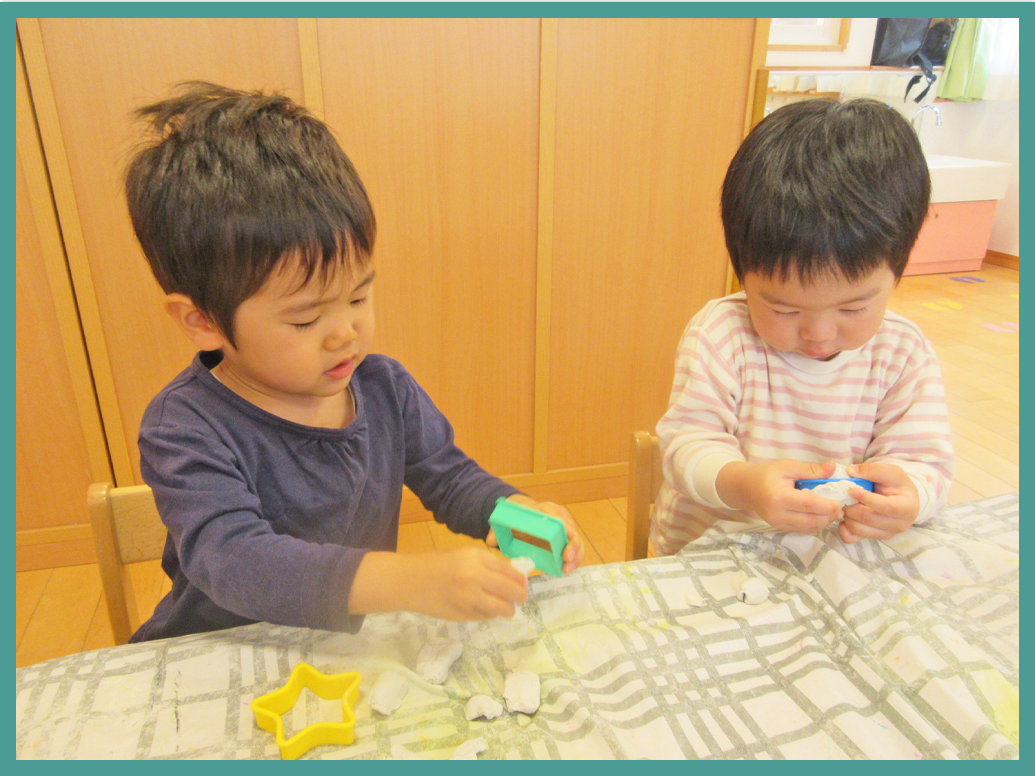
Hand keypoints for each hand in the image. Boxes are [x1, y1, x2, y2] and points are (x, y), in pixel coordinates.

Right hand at [405, 547, 528, 619]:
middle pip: (510, 589)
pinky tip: (488, 612)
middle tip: (521, 598)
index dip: (519, 578)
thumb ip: (485, 565)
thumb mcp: (462, 556)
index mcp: (475, 557)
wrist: (408, 581)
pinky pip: (485, 616)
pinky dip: (490, 615)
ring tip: (508, 610)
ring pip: (501, 608)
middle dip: (520, 596)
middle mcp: (475, 576)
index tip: (524, 583)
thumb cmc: (435, 564)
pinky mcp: (462, 614)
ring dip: (508, 610)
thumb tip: (512, 578)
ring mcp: (469, 597)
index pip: (508, 570)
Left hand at [490, 494, 585, 573]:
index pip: (558, 516)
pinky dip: (574, 559)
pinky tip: (567, 569)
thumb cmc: (517, 516)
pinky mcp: (566, 539)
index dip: (565, 526)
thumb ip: (498, 530)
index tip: (567, 536)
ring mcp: (565, 528)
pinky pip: (575, 549)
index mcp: (545, 510)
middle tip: (566, 559)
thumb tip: (490, 541)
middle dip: (573, 545)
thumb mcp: (507, 520)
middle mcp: (559, 517)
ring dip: (575, 556)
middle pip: (571, 529)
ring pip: (576, 541)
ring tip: (567, 569)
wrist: (523, 511)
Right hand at [716, 459, 843, 532]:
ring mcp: (778, 523)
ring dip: (825, 521)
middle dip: (830, 516)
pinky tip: (821, 515)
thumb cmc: (767, 474)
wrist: (745, 488)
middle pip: (812, 520)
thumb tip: (833, 468)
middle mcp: (778, 514)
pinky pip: (803, 530)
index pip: (809, 505)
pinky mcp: (780, 528)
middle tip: (841, 507)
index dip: (828, 506)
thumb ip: (811, 469)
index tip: (841, 502)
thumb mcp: (787, 466)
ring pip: (809, 528)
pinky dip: (816, 524)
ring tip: (834, 511)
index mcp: (779, 497)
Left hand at [838, 462, 919, 543]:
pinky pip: (852, 538)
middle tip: (843, 495)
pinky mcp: (873, 538)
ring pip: (858, 529)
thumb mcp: (890, 472)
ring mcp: (886, 534)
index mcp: (907, 508)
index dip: (867, 499)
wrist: (901, 498)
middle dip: (852, 506)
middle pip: (869, 519)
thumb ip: (872, 470)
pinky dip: (843, 528)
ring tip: (846, 503)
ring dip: (847, 515)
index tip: (852, 490)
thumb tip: (851, 471)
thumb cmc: (897, 484)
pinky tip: (846, 516)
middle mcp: (899, 525)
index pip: (886, 507)